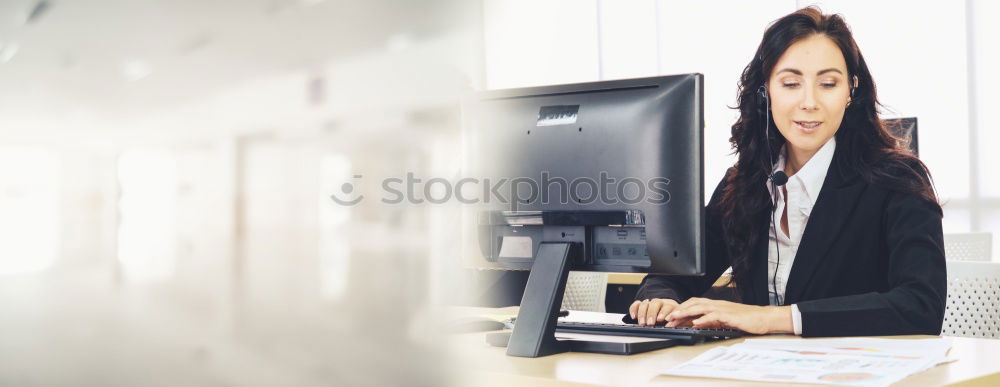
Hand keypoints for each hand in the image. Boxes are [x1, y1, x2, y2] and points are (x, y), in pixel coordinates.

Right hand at [628, 298, 679, 325]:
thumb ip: (676, 323)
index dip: (664, 312)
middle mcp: (660, 303)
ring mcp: (650, 303)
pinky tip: (634, 316)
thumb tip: (674, 327)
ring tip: (642, 323)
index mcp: (671, 306)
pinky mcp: (642, 305)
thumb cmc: (673, 320)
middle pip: (655, 303)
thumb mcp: (678, 322)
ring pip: (645, 303)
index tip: (661, 319)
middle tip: (650, 323)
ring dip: (642, 313)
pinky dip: (634, 309)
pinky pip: (636, 304)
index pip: (667, 306)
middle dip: (652, 314)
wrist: (667, 316)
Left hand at [665, 297, 792, 334]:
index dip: (681, 309)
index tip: (670, 316)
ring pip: (700, 308)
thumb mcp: (724, 319)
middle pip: (693, 304)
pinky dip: (704, 319)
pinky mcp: (729, 316)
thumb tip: (696, 324)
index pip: (693, 304)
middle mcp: (717, 304)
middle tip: (666, 319)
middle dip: (678, 311)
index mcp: (715, 305)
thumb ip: (711, 320)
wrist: (763, 318)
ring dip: (685, 313)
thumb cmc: (746, 319)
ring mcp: (723, 309)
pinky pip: (714, 316)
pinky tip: (695, 323)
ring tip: (674, 319)